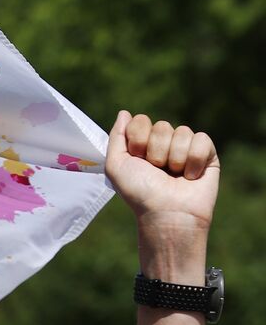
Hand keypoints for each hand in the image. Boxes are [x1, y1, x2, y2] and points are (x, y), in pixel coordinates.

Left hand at [106, 111, 218, 233]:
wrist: (167, 212)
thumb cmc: (139, 193)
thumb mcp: (116, 166)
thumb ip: (116, 138)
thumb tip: (124, 113)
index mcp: (142, 147)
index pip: (140, 121)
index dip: (138, 139)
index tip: (137, 158)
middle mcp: (163, 146)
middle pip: (161, 126)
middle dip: (156, 151)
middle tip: (156, 171)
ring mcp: (186, 149)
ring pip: (182, 132)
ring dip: (174, 158)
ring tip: (174, 176)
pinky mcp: (207, 154)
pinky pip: (202, 139)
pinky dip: (194, 160)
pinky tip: (190, 176)